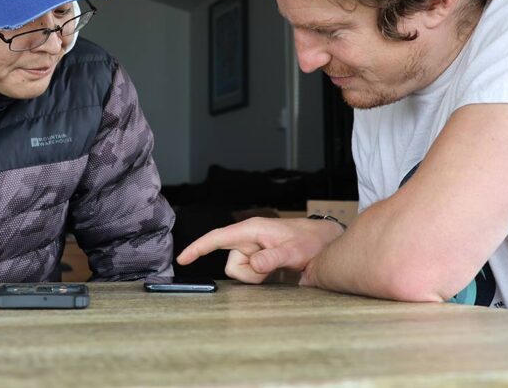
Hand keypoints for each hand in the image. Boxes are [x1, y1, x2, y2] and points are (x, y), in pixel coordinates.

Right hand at [176, 217, 343, 284]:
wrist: (324, 244)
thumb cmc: (310, 242)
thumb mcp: (293, 252)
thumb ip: (273, 258)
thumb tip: (253, 264)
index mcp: (251, 229)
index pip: (217, 237)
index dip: (198, 248)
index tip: (183, 259)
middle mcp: (248, 237)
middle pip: (231, 264)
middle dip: (249, 274)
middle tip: (272, 270)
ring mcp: (252, 248)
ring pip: (240, 272)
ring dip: (257, 276)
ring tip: (277, 268)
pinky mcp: (257, 257)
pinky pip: (249, 274)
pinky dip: (260, 277)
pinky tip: (275, 270)